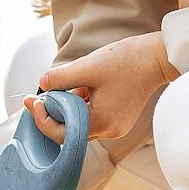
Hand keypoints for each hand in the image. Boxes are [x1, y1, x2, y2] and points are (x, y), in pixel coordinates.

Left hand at [26, 31, 176, 142]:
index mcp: (102, 122)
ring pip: (80, 123)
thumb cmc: (127, 61)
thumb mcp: (87, 66)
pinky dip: (81, 106)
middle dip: (52, 113)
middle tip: (37, 97)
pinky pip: (92, 117)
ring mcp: (116, 126)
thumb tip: (42, 84)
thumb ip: (60, 78)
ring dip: (67, 108)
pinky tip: (80, 88)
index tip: (31, 100)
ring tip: (63, 86)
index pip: (61, 133)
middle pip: (70, 131)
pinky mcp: (119, 119)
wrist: (157, 57)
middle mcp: (110, 131)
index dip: (42, 118)